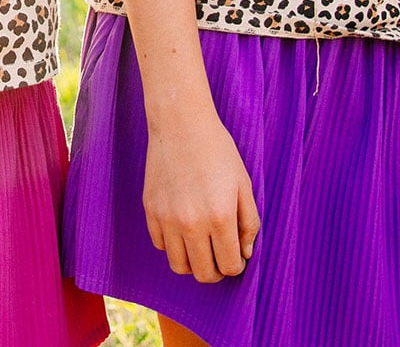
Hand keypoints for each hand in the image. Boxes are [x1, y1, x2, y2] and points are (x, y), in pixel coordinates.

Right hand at [143, 110, 259, 283]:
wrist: (181, 124)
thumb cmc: (217, 151)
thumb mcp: (243, 184)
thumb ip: (249, 222)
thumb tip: (245, 253)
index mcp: (220, 217)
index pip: (230, 266)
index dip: (237, 265)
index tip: (236, 255)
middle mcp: (192, 223)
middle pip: (204, 274)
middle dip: (217, 271)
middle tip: (220, 257)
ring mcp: (167, 218)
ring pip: (179, 266)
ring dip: (193, 263)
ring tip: (201, 247)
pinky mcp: (150, 210)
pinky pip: (160, 245)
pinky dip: (173, 245)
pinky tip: (182, 228)